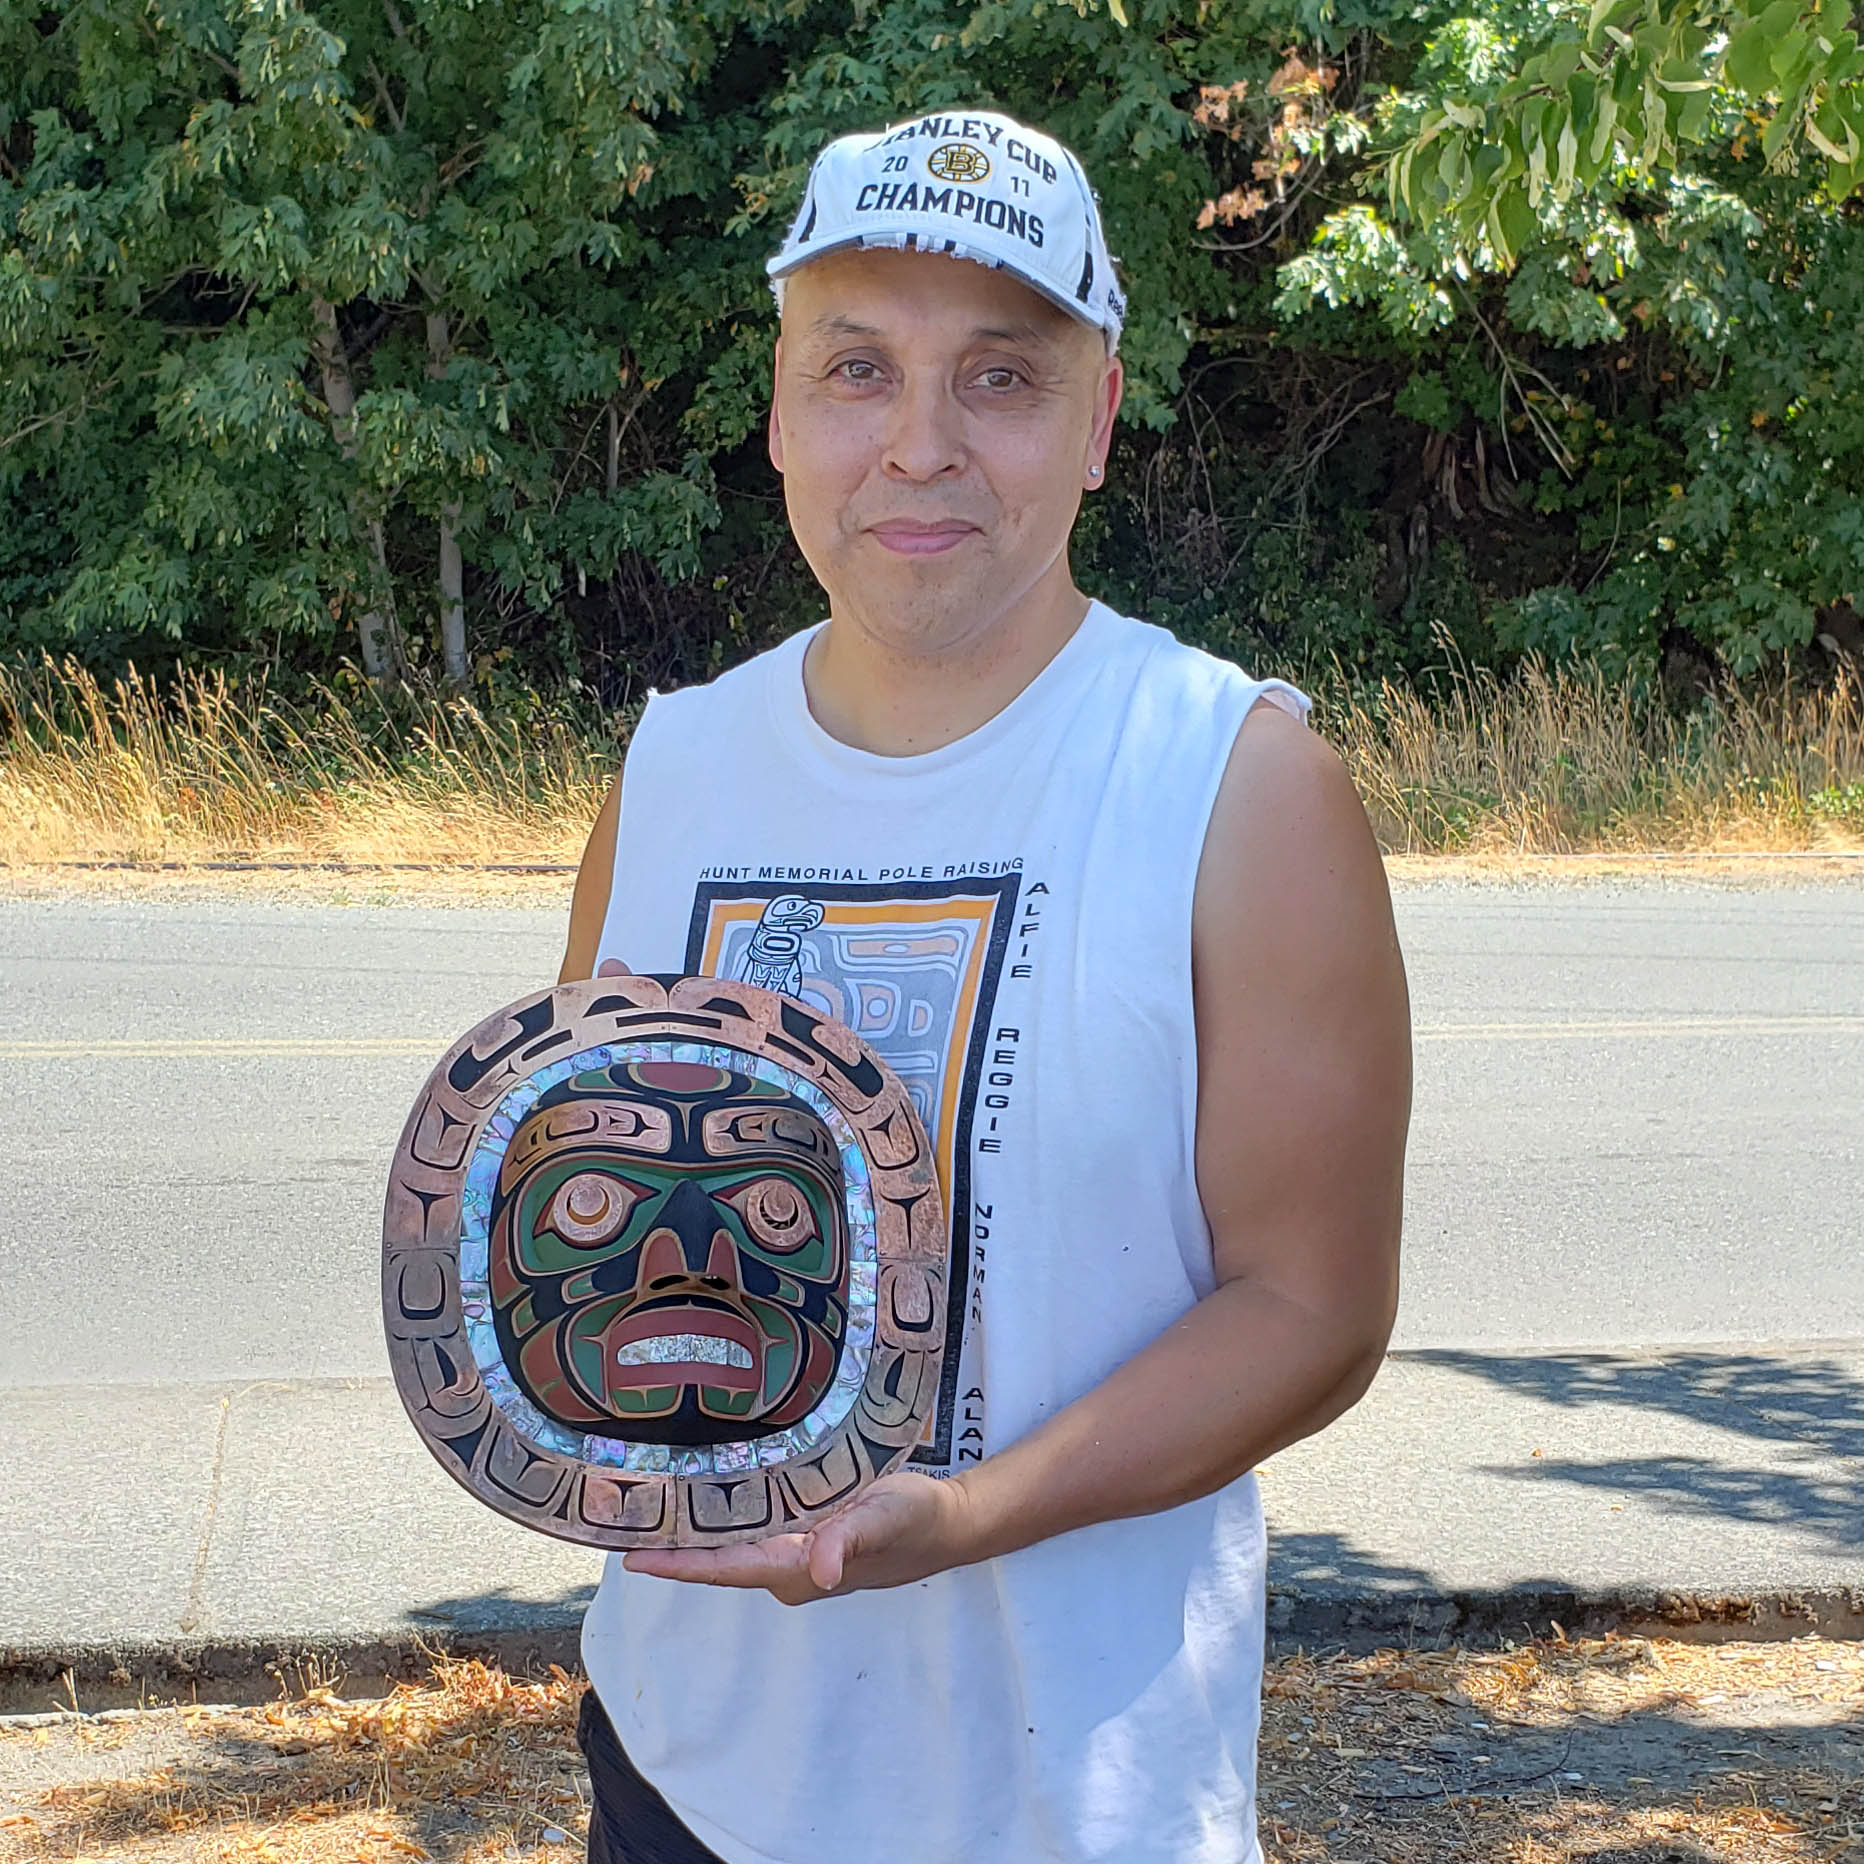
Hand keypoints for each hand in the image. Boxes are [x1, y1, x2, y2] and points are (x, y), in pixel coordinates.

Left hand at [620, 1471, 976, 1605]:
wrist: (946, 1522)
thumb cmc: (913, 1519)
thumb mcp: (885, 1518)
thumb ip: (849, 1539)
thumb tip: (817, 1569)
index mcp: (795, 1568)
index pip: (725, 1568)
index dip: (678, 1563)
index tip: (631, 1556)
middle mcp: (784, 1567)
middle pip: (716, 1560)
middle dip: (670, 1544)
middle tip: (620, 1517)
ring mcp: (791, 1553)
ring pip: (730, 1544)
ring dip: (690, 1529)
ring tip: (644, 1503)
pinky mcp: (801, 1534)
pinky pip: (750, 1529)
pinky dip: (721, 1514)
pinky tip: (700, 1492)